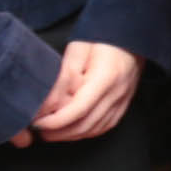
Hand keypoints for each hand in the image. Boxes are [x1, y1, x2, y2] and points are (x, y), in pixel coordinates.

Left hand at [20, 39, 144, 144]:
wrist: (132, 35)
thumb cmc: (103, 38)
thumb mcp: (78, 48)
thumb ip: (63, 75)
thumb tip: (48, 101)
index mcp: (105, 77)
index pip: (78, 109)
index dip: (55, 121)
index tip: (38, 122)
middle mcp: (117, 93)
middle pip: (85, 125)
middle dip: (58, 132)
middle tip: (39, 129)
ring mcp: (123, 101)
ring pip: (94, 129)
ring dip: (70, 135)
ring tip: (51, 131)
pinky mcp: (124, 104)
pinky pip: (104, 126)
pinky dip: (86, 132)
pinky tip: (72, 129)